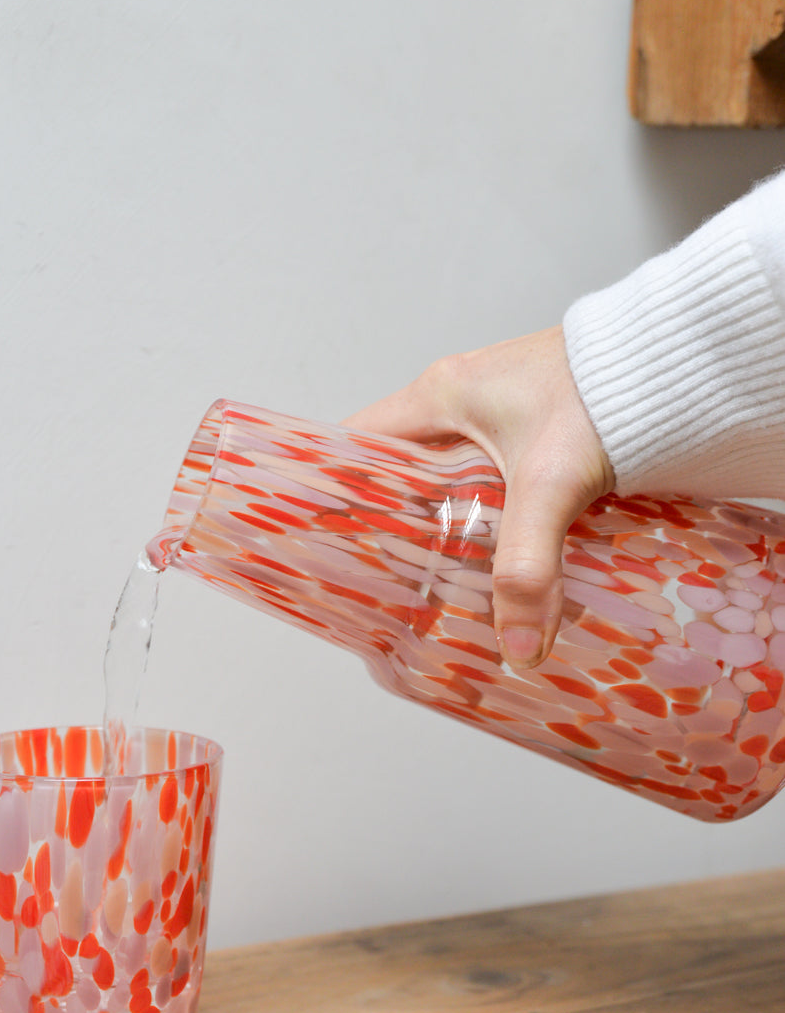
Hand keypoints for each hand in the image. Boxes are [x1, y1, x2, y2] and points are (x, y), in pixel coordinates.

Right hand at [344, 327, 613, 668]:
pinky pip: (491, 478)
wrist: (676, 364)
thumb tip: (517, 648)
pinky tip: (501, 556)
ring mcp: (499, 411)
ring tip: (443, 581)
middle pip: (401, 468)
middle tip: (391, 579)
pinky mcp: (536, 428)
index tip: (335, 543)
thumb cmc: (603, 396)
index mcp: (439, 394)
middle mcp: (460, 398)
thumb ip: (528, 567)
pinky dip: (490, 516)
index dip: (340, 490)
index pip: (357, 442)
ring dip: (448, 523)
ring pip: (449, 476)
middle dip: (397, 522)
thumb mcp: (551, 485)